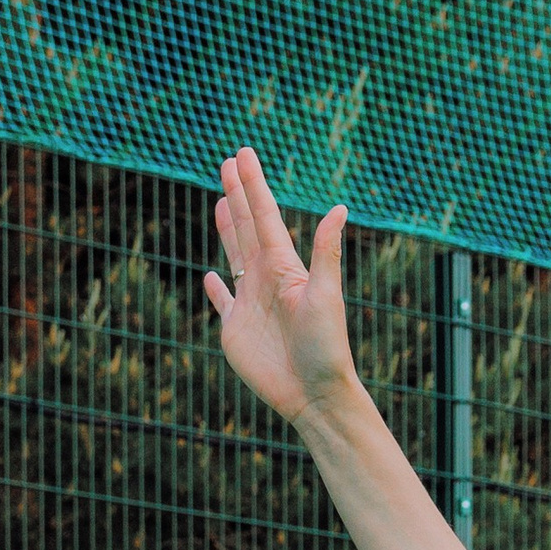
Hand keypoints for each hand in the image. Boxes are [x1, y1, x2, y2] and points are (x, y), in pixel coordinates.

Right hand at [205, 149, 355, 425]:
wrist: (316, 395)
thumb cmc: (326, 347)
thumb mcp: (327, 295)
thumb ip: (326, 251)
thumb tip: (340, 207)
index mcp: (285, 267)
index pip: (265, 217)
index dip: (252, 185)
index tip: (242, 154)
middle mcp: (266, 280)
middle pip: (247, 228)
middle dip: (238, 195)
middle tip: (228, 163)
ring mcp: (250, 303)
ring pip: (234, 256)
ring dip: (227, 230)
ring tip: (222, 202)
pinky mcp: (235, 329)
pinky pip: (222, 301)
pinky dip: (215, 287)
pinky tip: (210, 274)